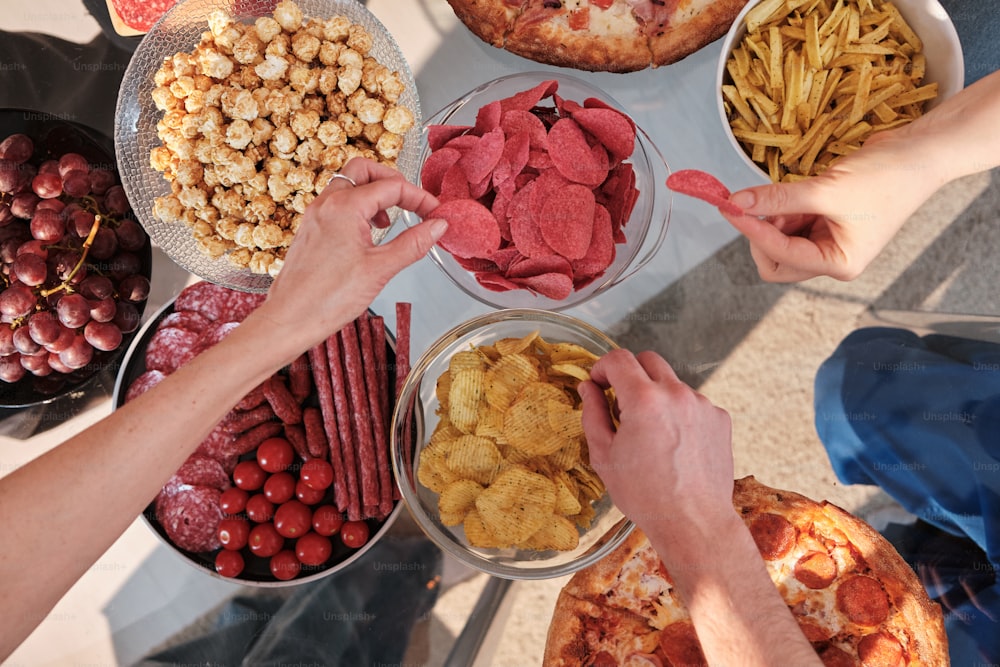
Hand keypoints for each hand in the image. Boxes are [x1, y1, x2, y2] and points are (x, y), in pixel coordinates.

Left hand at [257, 158, 444, 348]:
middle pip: (364, 170)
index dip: (419, 197)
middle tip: (411, 201)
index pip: (392, 186)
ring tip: (390, 220)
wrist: (289, 320)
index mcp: (345, 207)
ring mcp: (315, 215)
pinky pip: (336, 203)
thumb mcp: (380, 269)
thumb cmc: (326, 299)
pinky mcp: (310, 229)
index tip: (434, 212)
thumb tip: (437, 227)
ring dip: (373, 194)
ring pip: (348, 185)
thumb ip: (413, 244)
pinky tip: (367, 233)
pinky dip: (357, 208)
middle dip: (392, 180)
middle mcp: (326, 204)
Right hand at [579, 349, 733, 531]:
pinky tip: (674, 444)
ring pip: (671, 383)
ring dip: (656, 396)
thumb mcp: (604, 455)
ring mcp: (702, 404)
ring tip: (651, 434)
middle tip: (621, 404)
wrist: (693, 522)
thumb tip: (588, 389)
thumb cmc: (646, 495)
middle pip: (648, 360)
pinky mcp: (719, 418)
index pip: (618, 359)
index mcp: (644, 400)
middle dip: (629, 374)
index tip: (598, 384)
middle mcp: (676, 394)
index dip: (602, 368)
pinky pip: (692, 402)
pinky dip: (679, 413)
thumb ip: (593, 414)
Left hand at [719, 125, 941, 281]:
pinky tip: (793, 190)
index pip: (781, 257)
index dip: (753, 232)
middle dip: (762, 233)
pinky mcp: (825, 221)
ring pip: (781, 240)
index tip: (730, 207)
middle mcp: (833, 258)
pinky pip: (792, 222)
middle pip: (776, 261)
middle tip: (755, 202)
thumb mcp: (826, 190)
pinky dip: (784, 208)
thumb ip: (779, 199)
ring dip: (773, 217)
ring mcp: (829, 241)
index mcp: (839, 264)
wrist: (919, 152)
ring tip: (786, 192)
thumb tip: (737, 203)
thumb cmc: (886, 177)